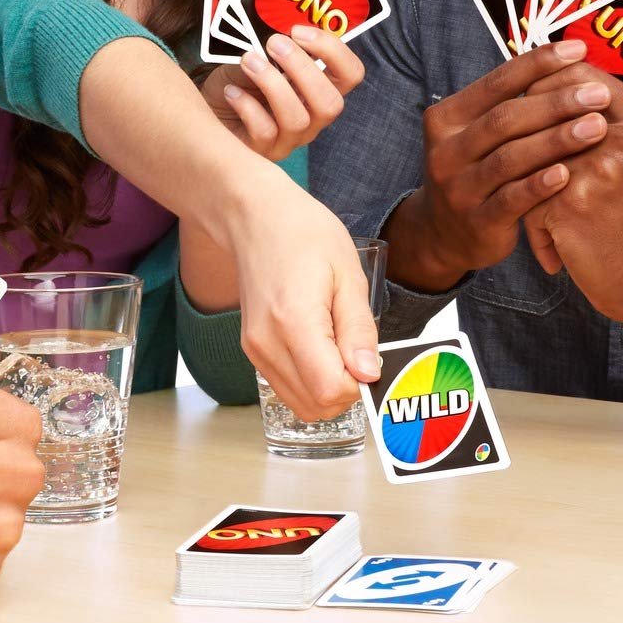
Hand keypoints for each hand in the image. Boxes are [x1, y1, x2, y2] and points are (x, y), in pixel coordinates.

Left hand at [203, 25, 364, 159]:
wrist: (210, 105)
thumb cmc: (241, 77)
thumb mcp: (260, 53)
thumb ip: (276, 42)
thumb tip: (278, 23)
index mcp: (322, 87)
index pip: (351, 74)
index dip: (333, 50)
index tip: (298, 30)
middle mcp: (313, 117)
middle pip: (331, 104)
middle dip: (302, 69)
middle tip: (273, 43)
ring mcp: (290, 139)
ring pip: (297, 120)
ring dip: (272, 84)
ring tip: (248, 60)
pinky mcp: (263, 151)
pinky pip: (264, 132)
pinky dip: (247, 106)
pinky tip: (231, 91)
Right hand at [222, 174, 381, 421]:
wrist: (255, 217)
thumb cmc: (303, 234)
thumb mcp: (348, 274)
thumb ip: (359, 329)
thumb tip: (369, 374)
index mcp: (293, 321)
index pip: (330, 389)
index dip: (359, 383)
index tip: (370, 357)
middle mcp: (267, 344)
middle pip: (316, 405)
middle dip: (347, 390)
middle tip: (358, 351)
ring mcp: (255, 351)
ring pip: (301, 405)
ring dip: (329, 389)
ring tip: (339, 346)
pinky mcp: (252, 351)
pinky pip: (288, 388)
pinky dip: (311, 382)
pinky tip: (321, 347)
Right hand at [385, 40, 603, 291]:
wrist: (442, 233)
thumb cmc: (476, 170)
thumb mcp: (476, 134)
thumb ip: (508, 104)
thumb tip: (565, 61)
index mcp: (447, 118)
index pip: (496, 82)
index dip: (537, 64)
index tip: (578, 51)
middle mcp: (446, 150)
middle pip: (505, 118)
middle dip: (556, 103)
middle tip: (599, 95)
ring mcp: (459, 188)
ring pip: (510, 158)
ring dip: (556, 140)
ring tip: (597, 128)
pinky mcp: (477, 222)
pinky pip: (511, 200)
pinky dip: (540, 185)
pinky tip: (568, 173)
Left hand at [518, 63, 622, 335]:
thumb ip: (606, 117)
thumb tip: (549, 76)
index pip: (581, 74)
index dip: (547, 85)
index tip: (533, 106)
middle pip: (551, 107)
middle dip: (529, 130)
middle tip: (522, 158)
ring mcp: (601, 167)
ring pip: (532, 154)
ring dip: (529, 184)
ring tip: (540, 207)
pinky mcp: (574, 200)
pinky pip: (529, 196)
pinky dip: (536, 224)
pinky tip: (555, 246)